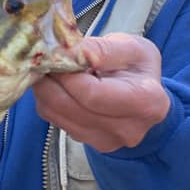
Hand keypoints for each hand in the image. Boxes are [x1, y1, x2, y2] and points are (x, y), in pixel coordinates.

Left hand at [32, 33, 170, 152]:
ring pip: (56, 114)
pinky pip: (55, 120)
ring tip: (50, 69)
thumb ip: (98, 49)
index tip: (54, 55)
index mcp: (147, 102)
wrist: (143, 89)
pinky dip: (48, 100)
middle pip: (69, 106)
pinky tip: (58, 85)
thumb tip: (65, 53)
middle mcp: (129, 129)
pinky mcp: (90, 143)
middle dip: (49, 80)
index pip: (91, 93)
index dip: (66, 74)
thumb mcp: (127, 46)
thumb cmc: (137, 64)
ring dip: (44, 89)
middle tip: (42, 59)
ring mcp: (108, 141)